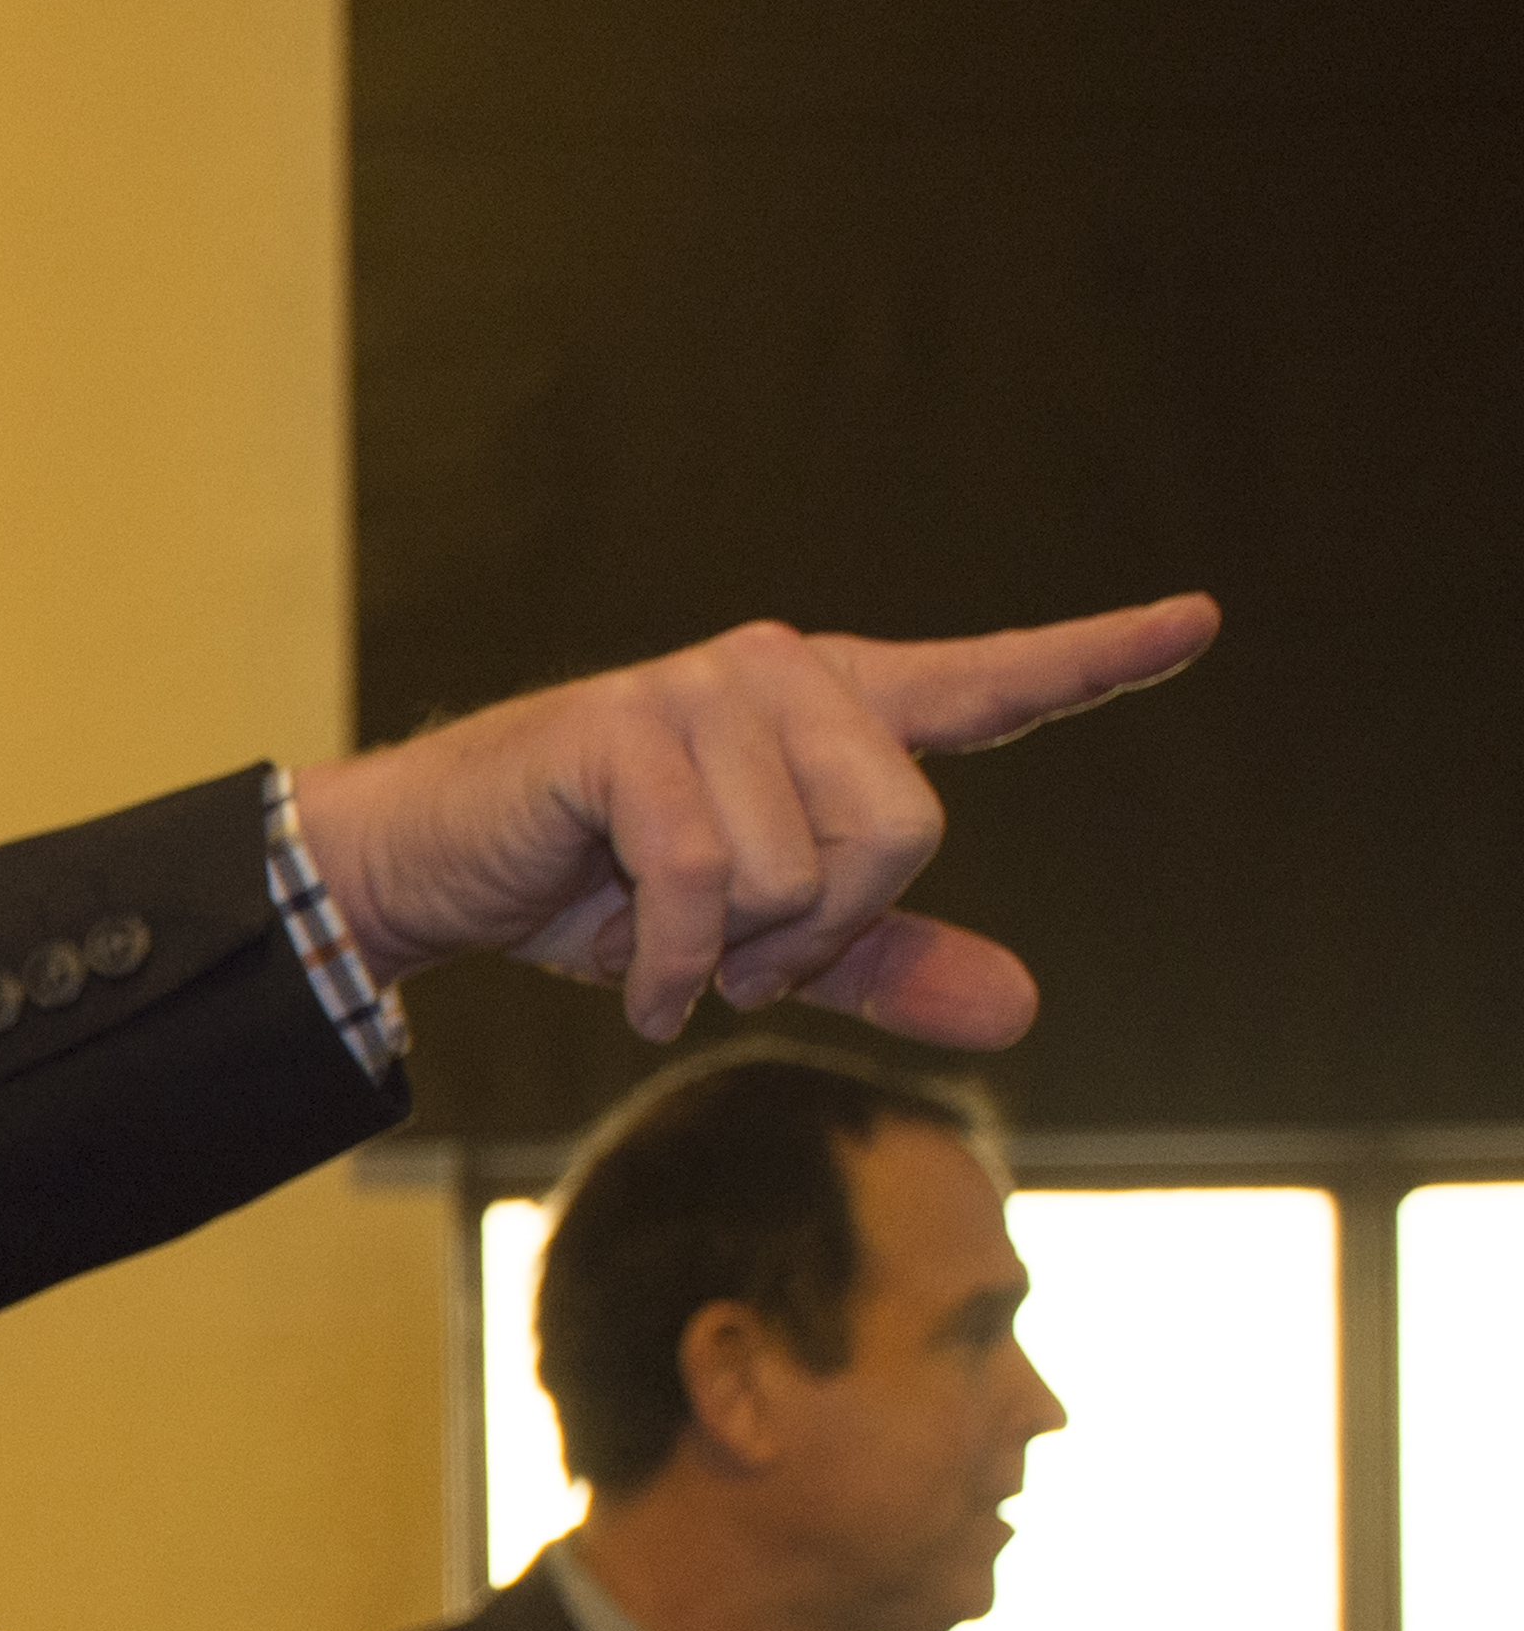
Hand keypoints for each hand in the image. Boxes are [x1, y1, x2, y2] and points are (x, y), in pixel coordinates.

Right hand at [292, 597, 1218, 1048]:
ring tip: (665, 950)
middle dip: (820, 931)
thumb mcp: (760, 942)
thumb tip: (1023, 1009)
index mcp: (830, 708)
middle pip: (903, 829)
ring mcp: (701, 694)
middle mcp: (780, 676)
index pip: (984, 684)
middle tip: (740, 959)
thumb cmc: (592, 888)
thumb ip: (885, 962)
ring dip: (731, 957)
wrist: (429, 865)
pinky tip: (637, 987)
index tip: (1200, 621)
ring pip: (799, 869)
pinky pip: (707, 884)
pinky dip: (674, 970)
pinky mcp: (624, 733)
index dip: (1095, 659)